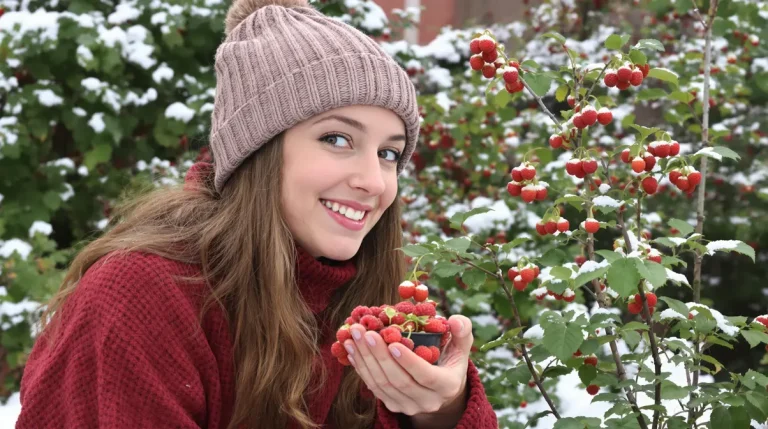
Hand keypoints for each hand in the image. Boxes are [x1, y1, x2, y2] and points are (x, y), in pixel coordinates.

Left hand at [343, 315, 472, 416]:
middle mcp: (428, 401)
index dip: (409, 361)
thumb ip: (462, 332)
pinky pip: (374, 388)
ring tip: (354, 337)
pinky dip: (361, 368)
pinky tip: (352, 349)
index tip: (393, 343)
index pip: (426, 376)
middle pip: (399, 381)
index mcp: (447, 385)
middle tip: (366, 332)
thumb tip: (455, 319)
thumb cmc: (450, 360)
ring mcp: (408, 406)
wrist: (441, 391)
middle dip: (380, 356)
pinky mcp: (393, 405)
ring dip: (365, 360)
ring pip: (383, 385)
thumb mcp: (461, 346)